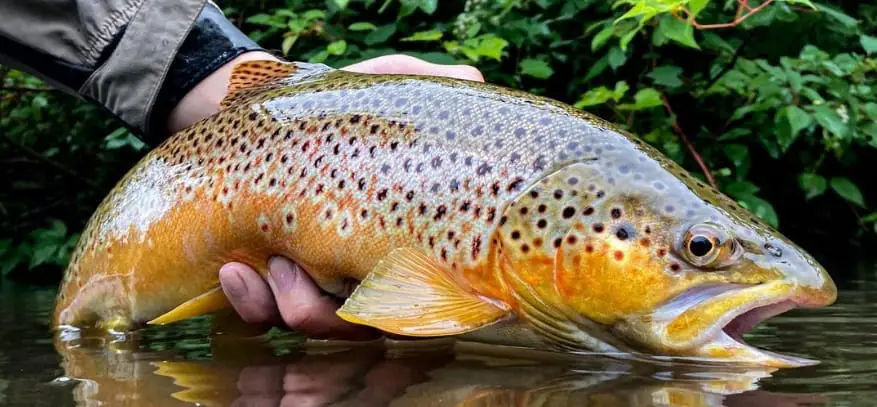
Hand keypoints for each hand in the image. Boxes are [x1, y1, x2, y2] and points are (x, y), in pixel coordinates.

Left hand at [188, 54, 483, 338]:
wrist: (276, 105)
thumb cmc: (346, 103)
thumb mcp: (392, 85)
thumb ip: (436, 86)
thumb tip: (475, 82)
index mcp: (406, 239)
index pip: (421, 294)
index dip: (410, 308)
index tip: (386, 285)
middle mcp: (366, 270)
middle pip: (360, 327)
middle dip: (329, 313)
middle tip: (301, 269)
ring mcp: (316, 279)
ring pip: (308, 324)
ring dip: (285, 304)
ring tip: (265, 264)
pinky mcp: (269, 279)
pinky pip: (261, 315)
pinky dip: (250, 301)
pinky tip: (236, 272)